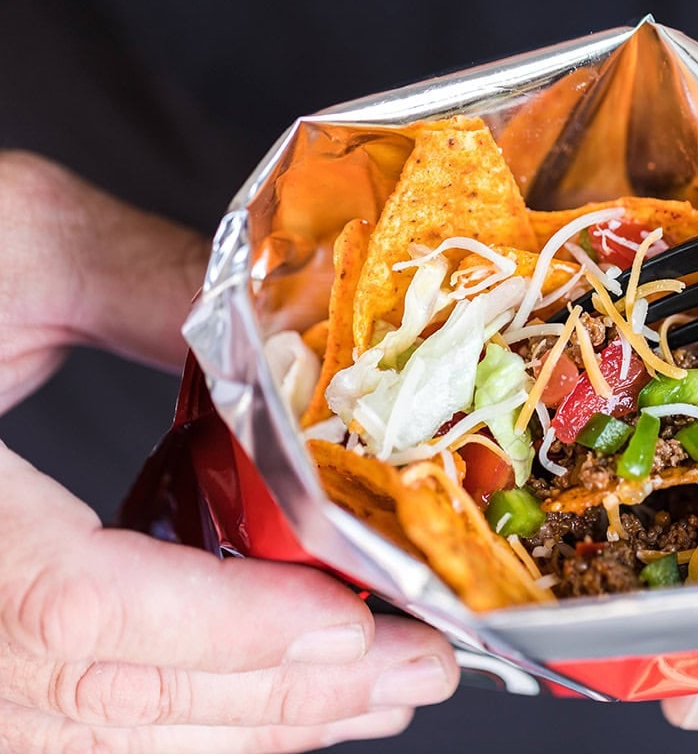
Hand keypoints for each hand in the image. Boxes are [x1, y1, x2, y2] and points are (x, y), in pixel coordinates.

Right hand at [0, 152, 457, 752]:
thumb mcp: (17, 235)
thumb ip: (161, 286)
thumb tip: (308, 343)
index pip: (75, 604)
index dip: (224, 628)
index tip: (351, 621)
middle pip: (106, 694)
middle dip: (283, 694)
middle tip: (417, 666)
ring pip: (90, 736)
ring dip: (249, 725)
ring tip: (373, 693)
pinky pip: (65, 727)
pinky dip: (181, 723)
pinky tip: (269, 702)